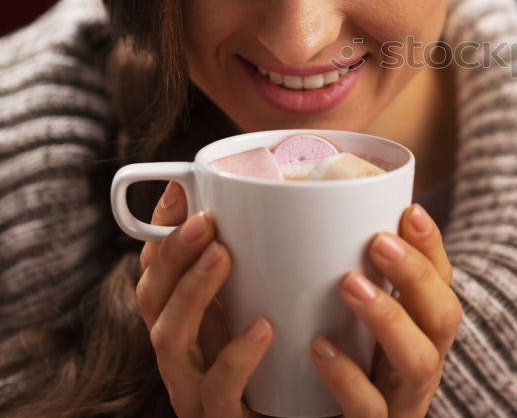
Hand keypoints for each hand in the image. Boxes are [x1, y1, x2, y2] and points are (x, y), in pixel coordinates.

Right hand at [136, 181, 272, 417]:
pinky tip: (262, 327)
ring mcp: (196, 391)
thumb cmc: (297, 368)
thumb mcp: (281, 306)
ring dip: (191, 292)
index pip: (157, 271)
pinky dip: (237, 358)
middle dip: (172, 254)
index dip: (162, 231)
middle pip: (153, 300)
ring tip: (222, 255)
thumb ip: (277, 264)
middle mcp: (184, 355)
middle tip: (207, 219)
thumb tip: (295, 195)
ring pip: (169, 342)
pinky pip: (219, 393)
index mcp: (190, 323)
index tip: (183, 191)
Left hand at [310, 203, 461, 417]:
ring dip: (389, 318)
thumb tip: (316, 216)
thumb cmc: (328, 379)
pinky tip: (320, 348)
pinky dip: (347, 376)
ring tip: (349, 283)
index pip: (442, 283)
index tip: (409, 211)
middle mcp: (421, 366)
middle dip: (417, 275)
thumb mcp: (348, 328)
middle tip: (379, 241)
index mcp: (421, 334)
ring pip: (419, 363)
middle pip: (444, 318)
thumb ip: (345, 282)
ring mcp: (402, 402)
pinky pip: (370, 410)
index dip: (432, 248)